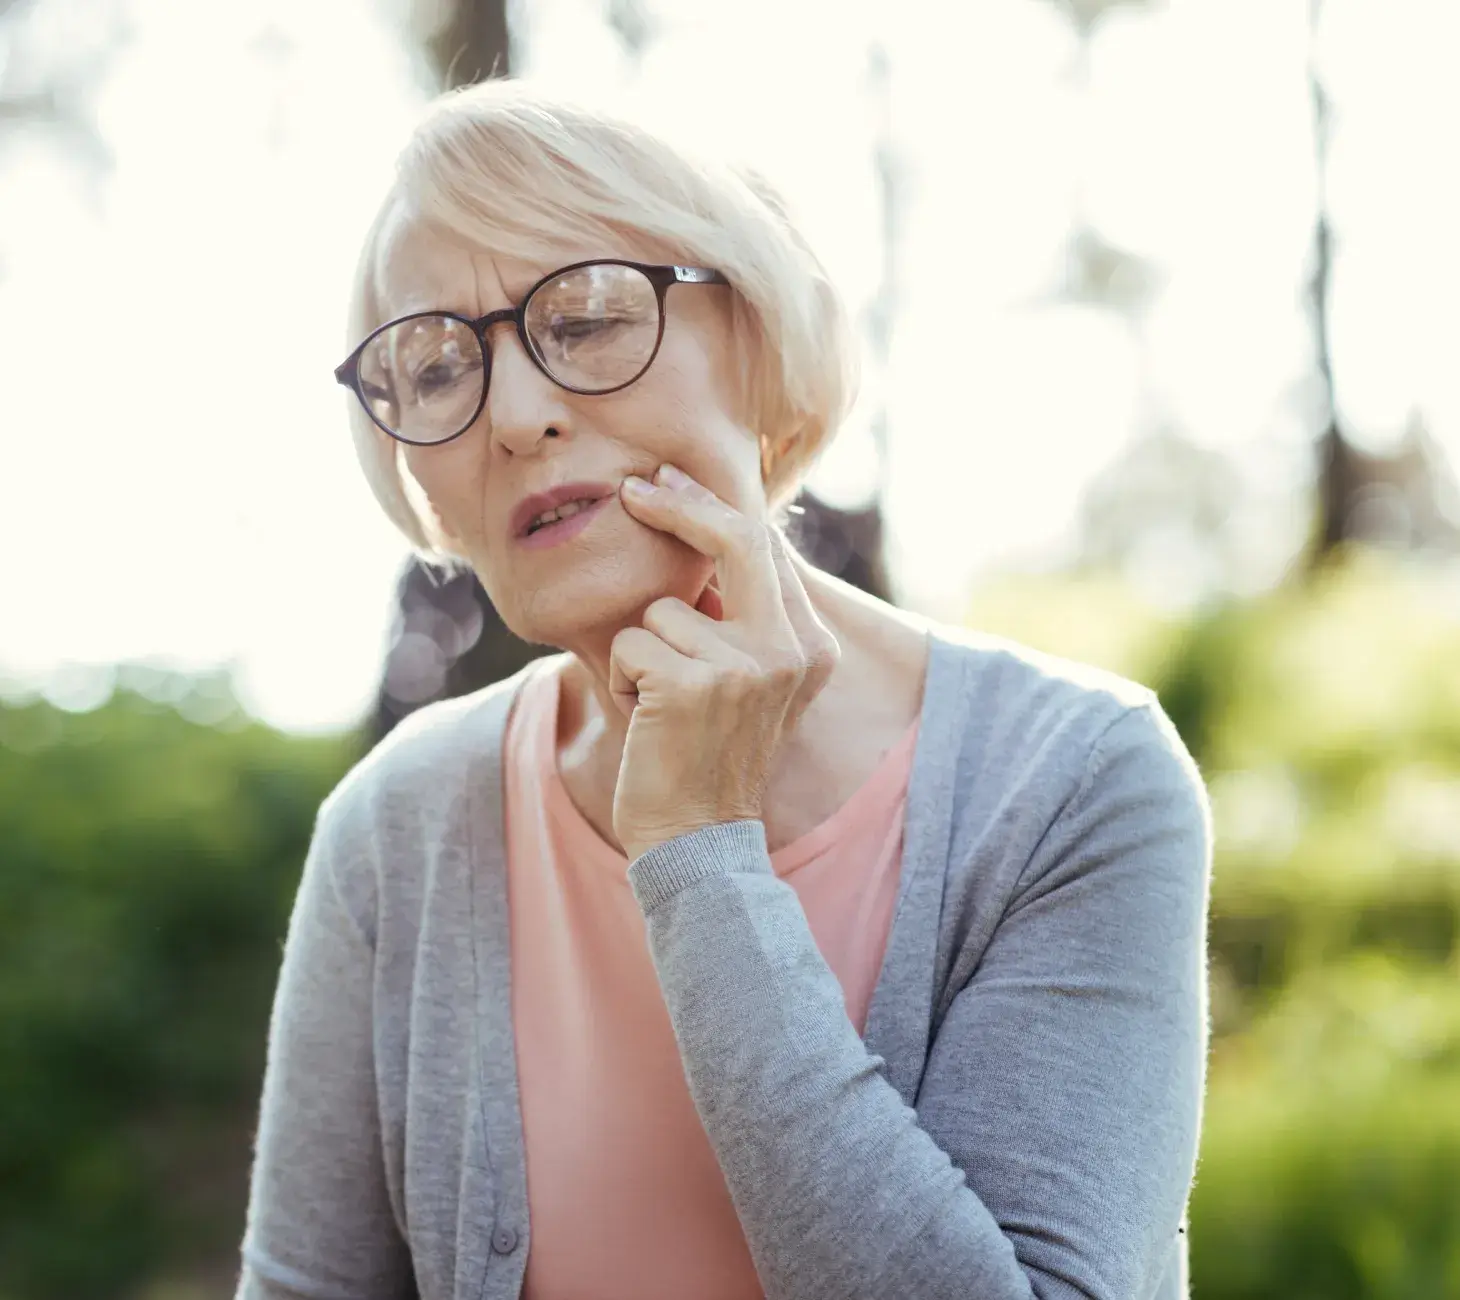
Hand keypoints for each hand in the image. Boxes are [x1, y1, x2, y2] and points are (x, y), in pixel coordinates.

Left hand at [610, 463, 839, 860]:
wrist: (698, 838)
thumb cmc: (709, 754)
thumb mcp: (752, 684)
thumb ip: (748, 618)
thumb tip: (717, 528)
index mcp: (811, 647)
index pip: (768, 551)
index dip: (715, 508)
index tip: (671, 482)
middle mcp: (790, 651)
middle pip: (738, 540)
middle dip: (680, 505)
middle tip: (634, 488)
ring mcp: (746, 666)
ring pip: (662, 610)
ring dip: (644, 651)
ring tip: (663, 703)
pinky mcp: (693, 684)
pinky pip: (632, 642)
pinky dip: (625, 677)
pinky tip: (648, 719)